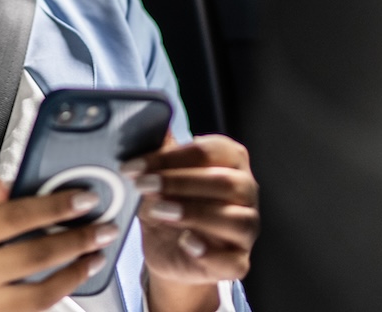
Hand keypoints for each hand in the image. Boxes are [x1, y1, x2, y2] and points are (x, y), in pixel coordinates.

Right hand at [0, 173, 113, 311]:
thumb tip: (11, 188)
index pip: (18, 216)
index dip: (57, 206)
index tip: (84, 199)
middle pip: (38, 255)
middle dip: (78, 239)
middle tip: (105, 228)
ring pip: (40, 293)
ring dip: (74, 274)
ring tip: (95, 258)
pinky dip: (51, 300)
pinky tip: (66, 285)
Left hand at [129, 134, 258, 302]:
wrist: (168, 249)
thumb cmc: (168, 201)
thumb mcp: (158, 173)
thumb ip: (156, 149)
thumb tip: (141, 121)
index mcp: (231, 160)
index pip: (208, 151)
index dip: (170, 157)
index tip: (135, 166)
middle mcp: (246, 191)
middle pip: (224, 182)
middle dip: (180, 182)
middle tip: (145, 185)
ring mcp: (247, 228)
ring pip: (235, 220)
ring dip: (194, 213)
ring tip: (159, 210)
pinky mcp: (238, 260)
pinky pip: (233, 260)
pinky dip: (210, 252)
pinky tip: (186, 242)